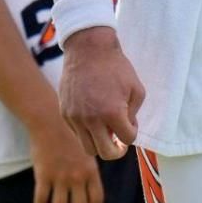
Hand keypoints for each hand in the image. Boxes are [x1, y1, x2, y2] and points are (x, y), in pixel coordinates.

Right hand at [26, 114, 105, 202]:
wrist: (50, 122)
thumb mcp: (87, 151)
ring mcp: (60, 177)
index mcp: (91, 171)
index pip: (96, 200)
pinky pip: (42, 198)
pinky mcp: (43, 176)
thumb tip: (90, 188)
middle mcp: (77, 178)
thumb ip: (89, 170)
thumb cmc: (69, 134)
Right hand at [58, 28, 143, 159]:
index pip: (127, 140)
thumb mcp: (136, 89)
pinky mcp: (65, 112)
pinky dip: (86, 131)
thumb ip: (133, 114)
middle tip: (118, 142)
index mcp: (112, 113)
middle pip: (106, 153)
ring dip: (99, 143)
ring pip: (88, 148)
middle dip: (116, 150)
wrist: (88, 49)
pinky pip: (76, 133)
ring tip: (104, 131)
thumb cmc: (116, 67)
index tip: (130, 125)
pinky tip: (92, 116)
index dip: (131, 134)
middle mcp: (92, 119)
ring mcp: (76, 117)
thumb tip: (126, 128)